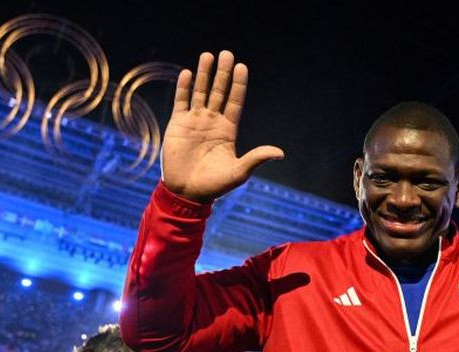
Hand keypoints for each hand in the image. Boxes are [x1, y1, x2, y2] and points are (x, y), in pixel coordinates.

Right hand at [161, 50, 283, 201]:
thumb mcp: (239, 172)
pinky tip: (187, 73)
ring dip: (204, 74)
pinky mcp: (178, 124)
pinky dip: (183, 87)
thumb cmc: (214, 185)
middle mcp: (212, 121)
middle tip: (227, 53)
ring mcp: (195, 121)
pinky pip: (181, 102)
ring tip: (208, 55)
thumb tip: (280, 153)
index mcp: (228, 130)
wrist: (187, 192)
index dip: (238, 84)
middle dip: (223, 73)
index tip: (242, 67)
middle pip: (219, 91)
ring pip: (200, 92)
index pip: (235, 101)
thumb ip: (256, 158)